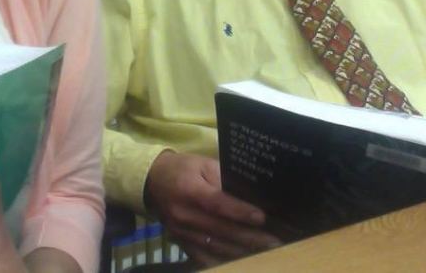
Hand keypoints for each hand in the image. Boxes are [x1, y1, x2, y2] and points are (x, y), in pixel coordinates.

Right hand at [144, 151, 280, 266]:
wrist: (151, 181)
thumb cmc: (182, 169)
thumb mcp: (202, 164)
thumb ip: (223, 178)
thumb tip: (248, 194)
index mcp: (190, 190)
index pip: (217, 203)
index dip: (240, 211)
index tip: (262, 218)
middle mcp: (184, 214)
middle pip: (220, 229)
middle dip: (249, 237)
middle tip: (274, 242)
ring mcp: (181, 232)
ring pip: (215, 246)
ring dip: (241, 251)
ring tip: (264, 253)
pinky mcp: (180, 243)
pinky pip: (204, 257)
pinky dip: (223, 260)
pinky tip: (242, 262)